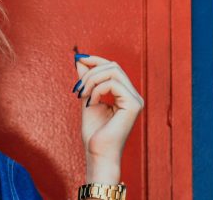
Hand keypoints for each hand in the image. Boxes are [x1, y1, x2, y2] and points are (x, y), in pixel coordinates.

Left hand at [73, 54, 143, 182]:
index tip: (77, 59)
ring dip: (92, 80)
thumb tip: (80, 60)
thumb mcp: (87, 99)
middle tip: (78, 87)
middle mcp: (133, 96)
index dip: (95, 60)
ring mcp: (135, 100)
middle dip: (91, 71)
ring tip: (82, 94)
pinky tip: (91, 102)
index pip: (113, 67)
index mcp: (125, 94)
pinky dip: (97, 89)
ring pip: (113, 71)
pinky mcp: (133, 105)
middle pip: (113, 66)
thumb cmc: (94, 133)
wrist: (97, 154)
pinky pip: (113, 83)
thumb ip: (87, 81)